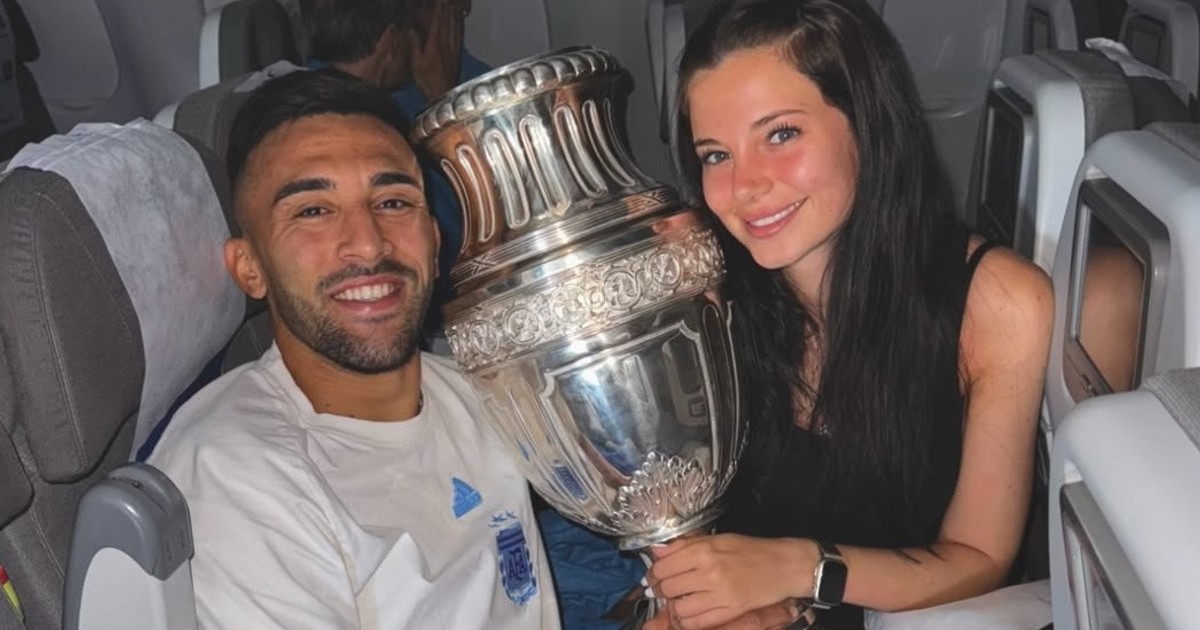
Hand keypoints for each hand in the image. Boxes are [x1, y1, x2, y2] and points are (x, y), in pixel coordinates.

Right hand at [411, 0, 466, 99]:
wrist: (442, 92)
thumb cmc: (427, 80)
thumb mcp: (416, 63)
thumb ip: (415, 45)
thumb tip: (411, 30)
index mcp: (434, 46)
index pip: (437, 24)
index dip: (439, 12)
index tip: (440, 3)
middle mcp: (446, 46)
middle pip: (448, 24)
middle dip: (447, 11)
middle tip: (447, 1)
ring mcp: (453, 50)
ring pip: (455, 29)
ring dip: (455, 16)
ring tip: (454, 6)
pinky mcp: (458, 55)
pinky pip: (460, 37)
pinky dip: (460, 27)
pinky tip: (461, 22)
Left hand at [647, 534, 813, 628]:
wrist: (784, 565)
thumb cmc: (752, 550)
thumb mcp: (718, 539)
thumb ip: (685, 544)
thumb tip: (657, 550)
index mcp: (704, 551)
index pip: (663, 567)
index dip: (654, 573)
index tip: (655, 575)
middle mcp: (709, 572)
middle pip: (668, 588)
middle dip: (663, 589)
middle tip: (666, 588)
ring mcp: (720, 594)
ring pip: (679, 608)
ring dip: (675, 606)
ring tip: (681, 599)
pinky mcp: (731, 610)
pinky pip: (698, 623)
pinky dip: (688, 620)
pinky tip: (691, 612)